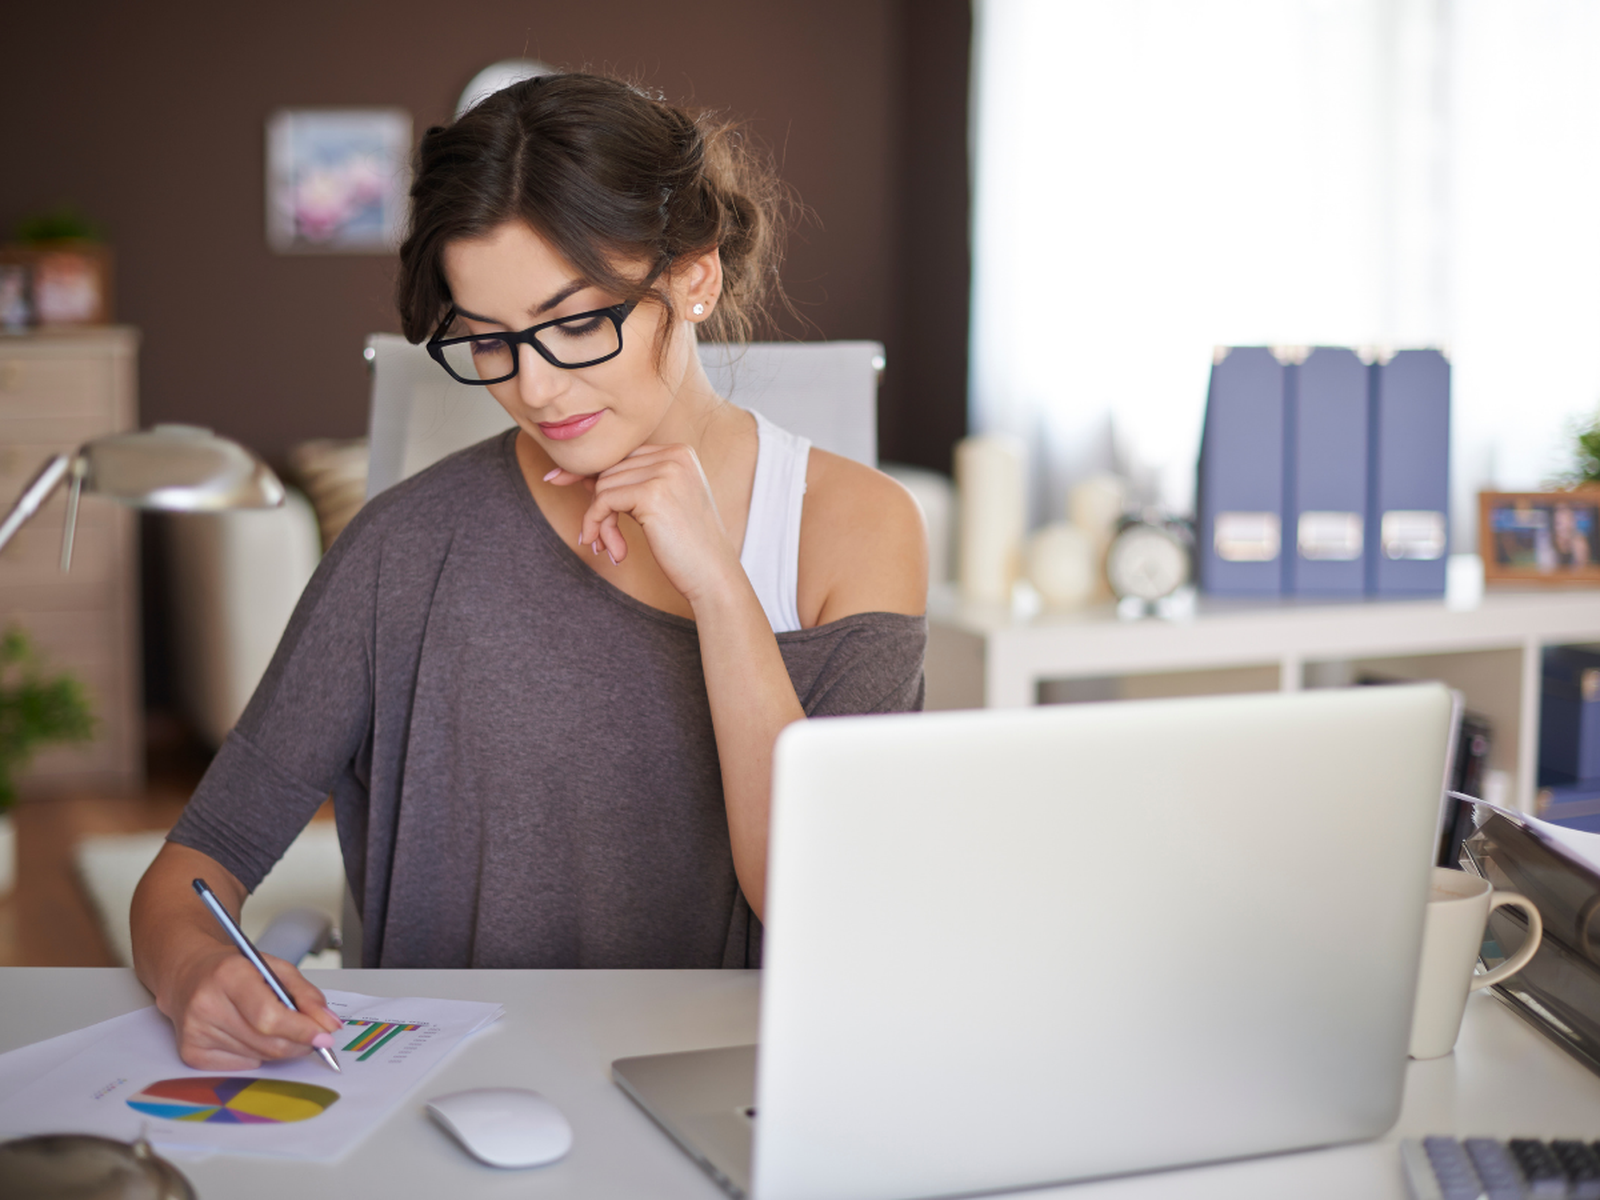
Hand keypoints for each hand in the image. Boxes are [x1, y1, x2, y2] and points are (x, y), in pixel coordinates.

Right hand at [156, 943, 343, 1070]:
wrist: (188, 976)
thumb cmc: (234, 970)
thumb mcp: (275, 968)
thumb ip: (306, 994)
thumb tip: (328, 1024)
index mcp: (229, 975)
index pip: (269, 1016)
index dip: (300, 1030)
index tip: (324, 1036)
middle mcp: (206, 1004)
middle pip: (266, 1041)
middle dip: (298, 1042)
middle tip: (314, 1037)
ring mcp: (195, 1031)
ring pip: (258, 1056)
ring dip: (279, 1048)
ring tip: (277, 1028)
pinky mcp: (191, 1052)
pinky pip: (241, 1065)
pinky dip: (257, 1054)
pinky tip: (250, 1034)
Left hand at [547, 444, 742, 605]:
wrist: (714, 576)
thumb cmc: (687, 546)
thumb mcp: (661, 504)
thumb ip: (630, 483)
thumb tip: (581, 475)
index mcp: (680, 451)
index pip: (621, 454)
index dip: (592, 474)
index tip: (557, 481)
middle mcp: (675, 454)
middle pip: (610, 468)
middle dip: (599, 505)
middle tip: (602, 539)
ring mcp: (665, 472)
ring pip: (603, 485)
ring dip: (600, 522)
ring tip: (613, 548)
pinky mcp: (652, 494)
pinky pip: (602, 501)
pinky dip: (597, 525)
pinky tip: (610, 549)